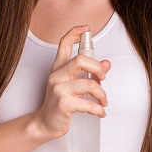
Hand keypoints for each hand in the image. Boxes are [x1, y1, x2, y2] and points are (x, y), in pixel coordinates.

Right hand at [32, 25, 110, 139]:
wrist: (44, 123)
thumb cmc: (59, 103)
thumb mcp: (73, 85)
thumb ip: (90, 74)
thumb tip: (107, 64)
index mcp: (58, 68)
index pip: (63, 44)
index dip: (75, 33)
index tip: (86, 28)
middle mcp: (57, 76)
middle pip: (81, 60)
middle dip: (98, 68)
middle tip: (103, 79)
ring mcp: (58, 89)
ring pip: (89, 84)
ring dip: (102, 94)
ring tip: (103, 102)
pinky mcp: (63, 104)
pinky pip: (88, 104)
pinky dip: (98, 109)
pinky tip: (100, 112)